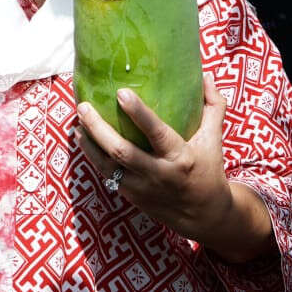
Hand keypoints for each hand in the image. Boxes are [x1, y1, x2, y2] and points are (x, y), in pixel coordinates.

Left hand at [76, 74, 272, 261]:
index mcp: (180, 157)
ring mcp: (142, 187)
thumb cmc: (208, 169)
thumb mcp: (214, 139)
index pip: (157, 133)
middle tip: (83, 106)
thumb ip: (213, 107)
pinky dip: (91, 155)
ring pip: (108, 165)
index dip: (139, 113)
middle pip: (122, 151)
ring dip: (89, 142)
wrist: (203, 215)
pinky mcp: (131, 196)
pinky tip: (81, 137)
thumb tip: (207, 76)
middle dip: (99, 128)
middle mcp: (159, 174)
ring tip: (78, 120)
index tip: (121, 93)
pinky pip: (106, 174)